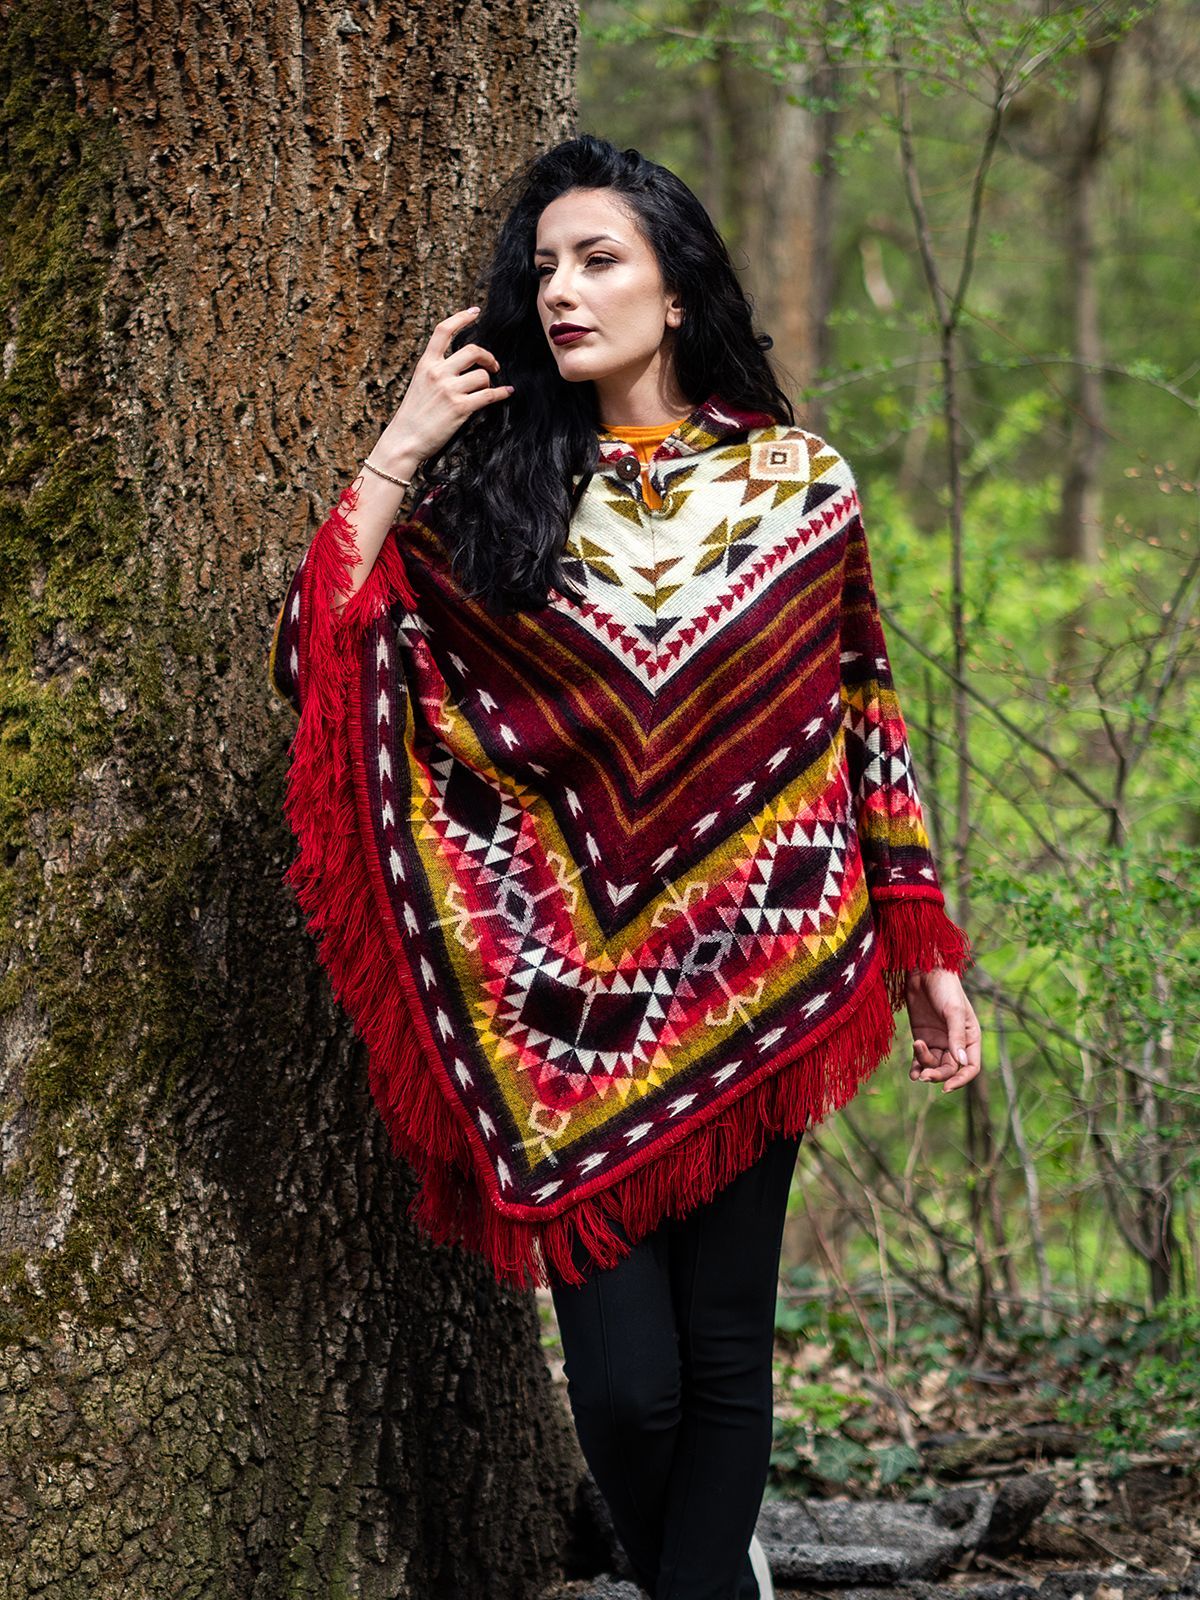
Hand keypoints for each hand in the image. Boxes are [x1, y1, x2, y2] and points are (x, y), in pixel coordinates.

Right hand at [372, 306, 514, 469]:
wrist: (404, 441)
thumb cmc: (412, 416)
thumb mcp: (419, 385)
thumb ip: (437, 371)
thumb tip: (463, 366)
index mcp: (426, 364)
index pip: (443, 331)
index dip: (461, 318)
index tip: (475, 312)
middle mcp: (437, 372)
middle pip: (473, 350)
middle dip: (488, 356)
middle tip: (494, 366)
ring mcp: (449, 390)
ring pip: (483, 375)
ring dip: (489, 382)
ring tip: (485, 391)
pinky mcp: (460, 408)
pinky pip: (489, 395)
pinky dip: (501, 393)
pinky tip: (506, 393)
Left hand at [905, 968, 980, 1092]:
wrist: (924, 971)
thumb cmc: (945, 987)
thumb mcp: (954, 1011)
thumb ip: (956, 1036)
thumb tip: (961, 1063)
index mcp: (970, 1038)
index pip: (970, 1067)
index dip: (961, 1080)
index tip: (946, 1087)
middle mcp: (955, 1043)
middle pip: (950, 1070)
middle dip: (937, 1075)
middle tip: (923, 1076)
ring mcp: (938, 1042)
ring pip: (934, 1066)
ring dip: (925, 1068)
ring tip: (917, 1062)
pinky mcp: (922, 1037)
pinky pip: (920, 1059)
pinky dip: (916, 1068)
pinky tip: (912, 1074)